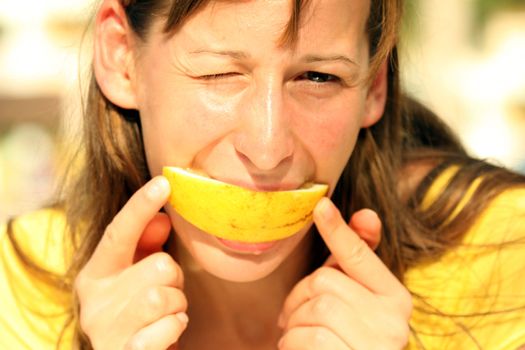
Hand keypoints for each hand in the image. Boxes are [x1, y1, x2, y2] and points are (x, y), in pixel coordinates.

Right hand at [75, 176, 187, 349]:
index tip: (164, 181)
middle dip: (176, 278)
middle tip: (169, 292)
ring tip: (167, 314)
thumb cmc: (138, 316)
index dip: (141, 206)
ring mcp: (105, 331)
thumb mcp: (138, 278)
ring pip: (164, 296)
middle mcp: (93, 302)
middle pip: (159, 265)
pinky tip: (167, 331)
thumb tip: (162, 218)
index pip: (118, 234)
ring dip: (178, 304)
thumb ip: (146, 247)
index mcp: (94, 275)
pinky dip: (175, 327)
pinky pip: (167, 328)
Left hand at [278, 198, 411, 349]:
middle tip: (293, 314)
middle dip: (298, 297)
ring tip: (298, 335)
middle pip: (324, 283)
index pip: (360, 257)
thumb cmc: (351, 338)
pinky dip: (292, 343)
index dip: (338, 231)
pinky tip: (299, 349)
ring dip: (293, 324)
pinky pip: (307, 339)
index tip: (321, 206)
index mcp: (395, 298)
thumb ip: (358, 262)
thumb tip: (366, 213)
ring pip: (313, 310)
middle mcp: (393, 322)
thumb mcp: (358, 299)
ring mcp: (375, 346)